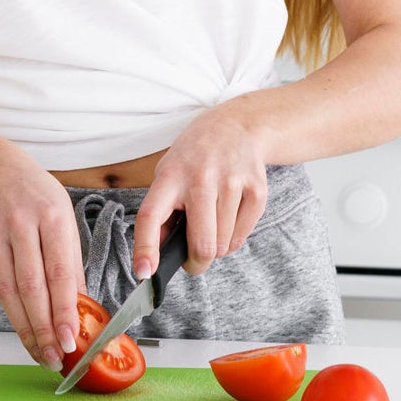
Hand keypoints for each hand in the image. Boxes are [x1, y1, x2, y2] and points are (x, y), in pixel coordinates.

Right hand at [0, 148, 85, 372]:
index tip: (71, 339)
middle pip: (31, 286)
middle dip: (43, 327)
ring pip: (9, 291)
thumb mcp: (64, 219)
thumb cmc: (37, 198)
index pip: (58, 271)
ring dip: (25, 328)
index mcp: (51, 216)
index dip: (63, 309)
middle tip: (56, 357)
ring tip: (40, 353)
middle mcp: (21, 224)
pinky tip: (25, 330)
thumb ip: (71, 264)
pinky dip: (13, 312)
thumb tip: (83, 310)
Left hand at [133, 107, 267, 279]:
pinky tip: (228, 216)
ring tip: (211, 222)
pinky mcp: (257, 190)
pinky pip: (242, 238)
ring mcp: (232, 183)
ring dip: (216, 246)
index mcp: (170, 175)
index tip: (143, 273)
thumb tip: (154, 254)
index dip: (146, 248)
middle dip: (196, 261)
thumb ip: (162, 211)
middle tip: (192, 258)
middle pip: (202, 245)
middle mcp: (201, 178)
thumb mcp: (168, 173)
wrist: (236, 127)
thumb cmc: (195, 156)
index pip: (151, 215)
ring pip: (223, 246)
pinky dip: (233, 239)